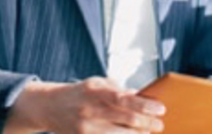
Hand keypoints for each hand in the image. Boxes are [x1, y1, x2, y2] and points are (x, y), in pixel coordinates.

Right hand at [5, 77, 166, 133]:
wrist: (50, 106)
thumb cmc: (81, 93)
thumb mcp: (98, 83)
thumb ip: (120, 90)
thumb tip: (144, 99)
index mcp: (95, 90)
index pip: (124, 98)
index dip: (145, 105)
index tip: (160, 109)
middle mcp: (89, 109)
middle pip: (126, 119)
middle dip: (147, 123)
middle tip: (159, 124)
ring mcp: (85, 128)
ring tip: (146, 132)